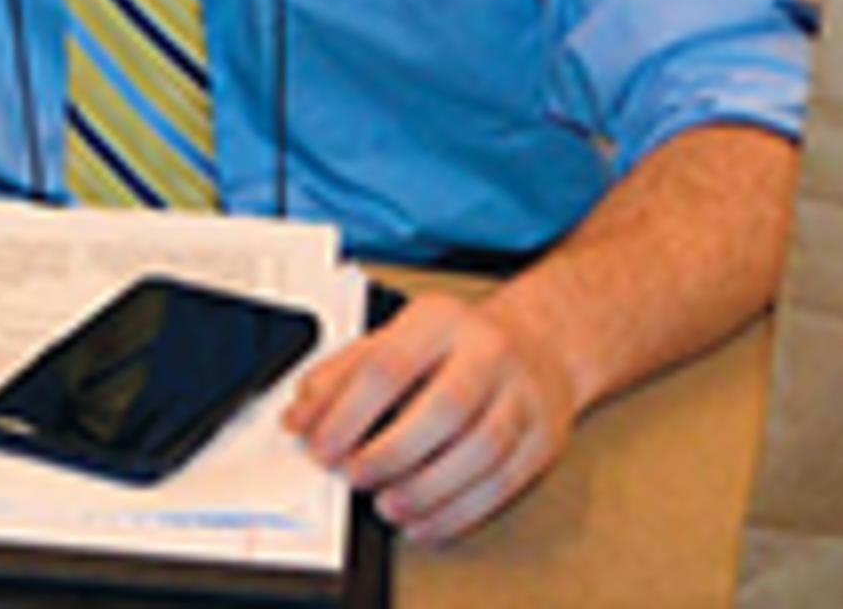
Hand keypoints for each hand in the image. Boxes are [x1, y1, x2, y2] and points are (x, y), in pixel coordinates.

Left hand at [285, 293, 575, 543]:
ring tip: (388, 506)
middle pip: (442, 409)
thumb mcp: (393, 339)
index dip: (348, 412)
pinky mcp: (542, 440)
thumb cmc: (454, 345)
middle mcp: (486, 352)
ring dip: (427, 490)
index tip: (321, 447)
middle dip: (391, 453)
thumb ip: (340, 375)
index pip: (388, 365)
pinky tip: (426, 523)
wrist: (539, 344)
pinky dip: (459, 512)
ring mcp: (521, 396)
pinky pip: (503, 485)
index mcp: (438, 319)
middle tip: (355, 478)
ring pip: (480, 452)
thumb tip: (299, 418)